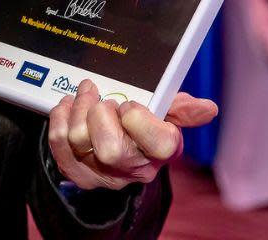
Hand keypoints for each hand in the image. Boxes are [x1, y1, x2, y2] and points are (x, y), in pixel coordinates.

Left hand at [48, 79, 217, 190]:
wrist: (119, 153)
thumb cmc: (146, 127)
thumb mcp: (168, 115)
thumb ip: (184, 109)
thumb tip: (209, 109)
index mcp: (161, 151)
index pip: (159, 143)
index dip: (140, 120)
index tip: (131, 105)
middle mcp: (132, 168)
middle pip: (111, 149)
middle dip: (103, 114)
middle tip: (106, 101)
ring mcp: (101, 173)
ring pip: (79, 139)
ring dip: (80, 108)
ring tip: (87, 95)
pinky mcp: (75, 171)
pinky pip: (58, 143)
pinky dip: (60, 117)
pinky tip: (70, 105)